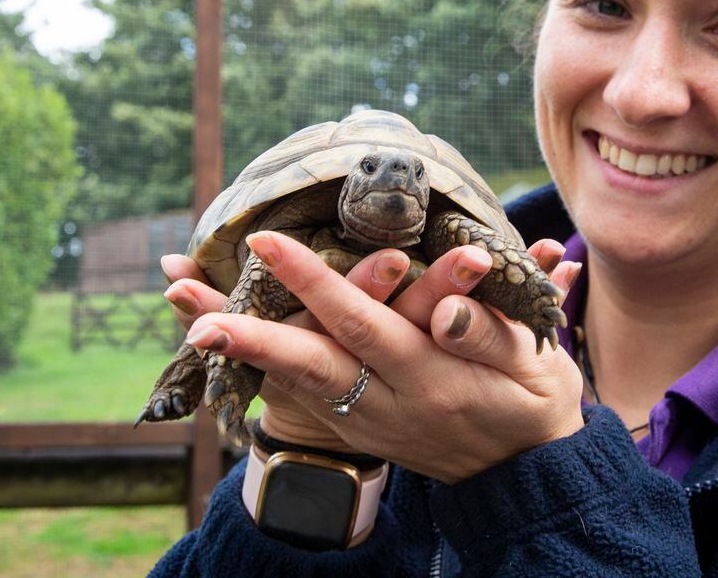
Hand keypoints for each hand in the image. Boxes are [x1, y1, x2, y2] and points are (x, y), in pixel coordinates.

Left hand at [174, 235, 583, 482]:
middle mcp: (389, 406)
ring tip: (184, 309)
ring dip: (238, 347)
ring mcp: (369, 425)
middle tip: (183, 294)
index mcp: (432, 379)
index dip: (313, 283)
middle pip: (308, 363)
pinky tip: (223, 342)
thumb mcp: (531, 366)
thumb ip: (484, 334)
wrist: (526, 476)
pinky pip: (302, 399)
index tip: (268, 243)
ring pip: (293, 384)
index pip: (362, 325)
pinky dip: (258, 368)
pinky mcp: (360, 432)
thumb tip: (443, 305)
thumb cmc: (533, 403)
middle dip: (246, 325)